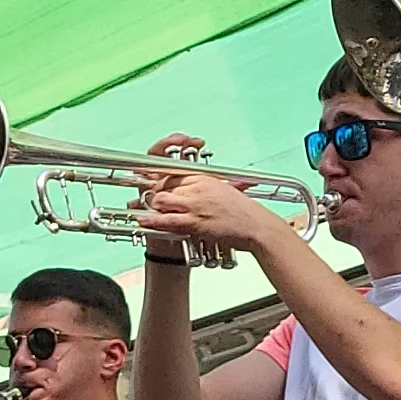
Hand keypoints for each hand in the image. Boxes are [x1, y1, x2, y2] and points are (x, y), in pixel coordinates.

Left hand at [127, 159, 286, 264]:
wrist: (256, 227)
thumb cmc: (244, 213)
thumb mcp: (224, 191)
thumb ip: (205, 189)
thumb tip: (190, 192)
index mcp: (205, 177)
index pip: (173, 172)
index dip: (159, 180)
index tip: (152, 185)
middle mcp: (198, 187)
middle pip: (163, 184)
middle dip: (153, 193)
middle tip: (147, 200)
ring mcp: (195, 204)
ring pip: (161, 199)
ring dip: (152, 206)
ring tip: (147, 211)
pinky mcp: (195, 221)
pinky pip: (167, 219)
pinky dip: (152, 220)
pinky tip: (144, 221)